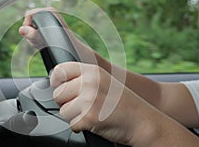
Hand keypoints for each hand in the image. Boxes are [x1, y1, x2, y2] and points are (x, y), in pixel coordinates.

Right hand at [19, 7, 97, 64]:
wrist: (71, 50)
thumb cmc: (60, 44)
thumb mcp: (43, 40)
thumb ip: (32, 35)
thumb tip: (22, 30)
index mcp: (49, 11)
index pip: (29, 14)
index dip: (26, 25)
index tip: (31, 35)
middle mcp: (49, 13)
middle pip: (29, 20)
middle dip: (31, 33)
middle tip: (38, 42)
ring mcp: (49, 19)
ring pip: (32, 27)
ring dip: (34, 37)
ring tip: (42, 43)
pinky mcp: (48, 25)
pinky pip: (36, 30)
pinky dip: (37, 38)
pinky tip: (42, 43)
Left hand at [50, 62, 164, 145]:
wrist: (142, 121)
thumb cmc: (122, 103)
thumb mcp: (104, 81)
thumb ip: (83, 78)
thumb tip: (57, 81)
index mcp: (92, 71)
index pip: (60, 70)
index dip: (56, 81)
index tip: (59, 86)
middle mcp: (89, 82)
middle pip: (58, 94)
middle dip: (67, 103)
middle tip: (83, 106)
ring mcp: (89, 99)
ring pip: (63, 111)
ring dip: (74, 116)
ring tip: (91, 113)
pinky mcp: (89, 116)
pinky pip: (72, 124)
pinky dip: (80, 127)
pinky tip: (94, 122)